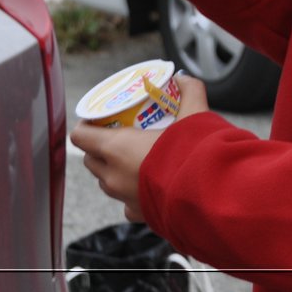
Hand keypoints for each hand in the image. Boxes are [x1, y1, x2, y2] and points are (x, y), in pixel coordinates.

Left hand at [73, 76, 209, 221]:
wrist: (210, 193)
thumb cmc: (195, 154)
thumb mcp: (195, 114)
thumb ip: (189, 92)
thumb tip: (184, 79)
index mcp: (117, 149)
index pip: (80, 136)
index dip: (86, 125)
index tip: (100, 119)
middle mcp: (113, 175)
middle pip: (90, 159)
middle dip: (100, 147)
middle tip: (121, 135)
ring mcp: (123, 197)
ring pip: (105, 181)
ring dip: (113, 169)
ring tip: (135, 158)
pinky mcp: (138, 213)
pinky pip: (125, 202)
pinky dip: (131, 191)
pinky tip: (148, 183)